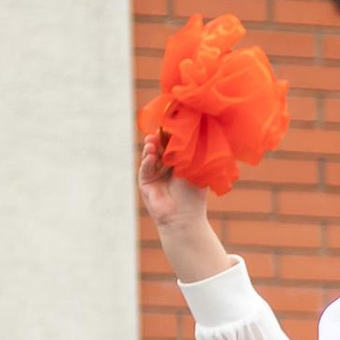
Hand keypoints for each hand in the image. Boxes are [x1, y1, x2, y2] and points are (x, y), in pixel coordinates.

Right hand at [137, 131, 233, 281]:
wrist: (184, 217)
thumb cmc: (193, 195)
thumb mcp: (193, 169)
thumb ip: (190, 152)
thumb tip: (191, 130)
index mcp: (179, 162)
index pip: (171, 144)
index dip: (169, 134)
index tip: (169, 122)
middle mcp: (165, 167)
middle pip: (159, 147)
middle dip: (158, 138)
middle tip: (158, 130)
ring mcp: (154, 174)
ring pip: (150, 156)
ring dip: (150, 147)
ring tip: (152, 141)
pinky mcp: (145, 183)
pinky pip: (145, 168)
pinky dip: (147, 161)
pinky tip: (151, 155)